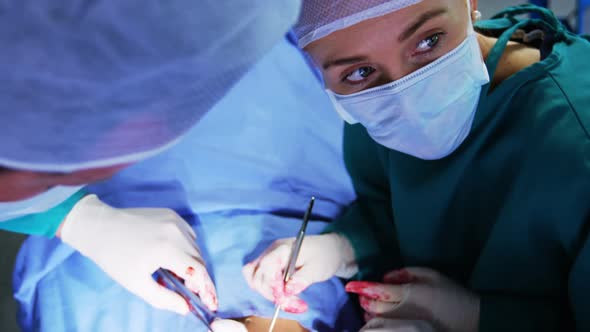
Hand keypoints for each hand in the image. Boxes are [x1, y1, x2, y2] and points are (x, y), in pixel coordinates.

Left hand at [59, 194, 216, 314]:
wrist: (99, 226)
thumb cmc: (115, 258)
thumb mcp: (137, 284)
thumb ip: (164, 299)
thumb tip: (185, 308)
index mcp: (167, 249)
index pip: (198, 272)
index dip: (205, 288)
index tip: (208, 302)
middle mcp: (176, 232)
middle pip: (199, 259)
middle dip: (197, 277)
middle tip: (188, 290)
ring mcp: (174, 220)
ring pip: (195, 246)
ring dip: (192, 262)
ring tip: (176, 274)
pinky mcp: (171, 214)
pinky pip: (188, 234)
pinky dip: (186, 247)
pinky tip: (172, 255)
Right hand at [242, 233, 356, 312]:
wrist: (328, 248)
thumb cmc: (324, 256)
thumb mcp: (318, 268)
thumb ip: (302, 279)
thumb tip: (287, 290)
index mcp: (284, 248)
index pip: (268, 265)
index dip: (273, 284)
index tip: (285, 297)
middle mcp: (272, 251)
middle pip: (257, 274)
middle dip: (271, 293)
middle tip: (291, 303)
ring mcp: (268, 257)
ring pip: (253, 277)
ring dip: (267, 293)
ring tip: (287, 300)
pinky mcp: (269, 265)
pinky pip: (258, 278)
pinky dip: (266, 289)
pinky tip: (281, 295)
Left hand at [346, 268, 479, 331]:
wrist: (474, 320)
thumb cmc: (452, 294)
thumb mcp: (431, 275)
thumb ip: (406, 273)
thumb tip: (384, 276)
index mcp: (409, 294)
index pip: (377, 291)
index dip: (362, 288)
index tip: (351, 286)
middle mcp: (404, 311)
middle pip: (373, 309)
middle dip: (364, 302)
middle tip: (362, 297)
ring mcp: (406, 326)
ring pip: (378, 322)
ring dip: (370, 315)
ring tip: (370, 309)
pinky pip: (388, 330)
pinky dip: (381, 325)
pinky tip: (382, 321)